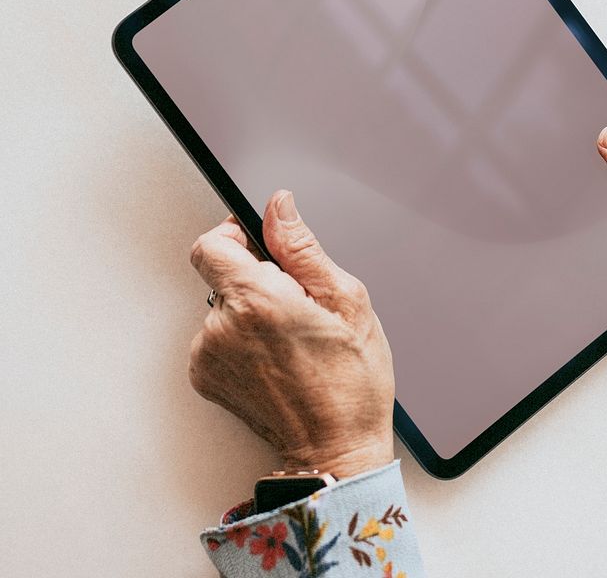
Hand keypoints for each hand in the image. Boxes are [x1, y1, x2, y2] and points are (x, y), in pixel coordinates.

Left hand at [188, 191, 394, 476]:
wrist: (336, 449)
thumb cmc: (351, 381)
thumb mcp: (346, 300)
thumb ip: (302, 247)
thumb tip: (279, 208)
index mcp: (257, 301)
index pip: (210, 244)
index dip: (236, 236)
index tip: (262, 245)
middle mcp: (222, 328)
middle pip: (221, 274)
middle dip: (258, 278)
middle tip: (298, 304)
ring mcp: (208, 357)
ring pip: (222, 305)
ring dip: (250, 310)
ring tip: (292, 337)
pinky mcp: (205, 378)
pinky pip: (217, 336)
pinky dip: (241, 338)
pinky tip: (278, 356)